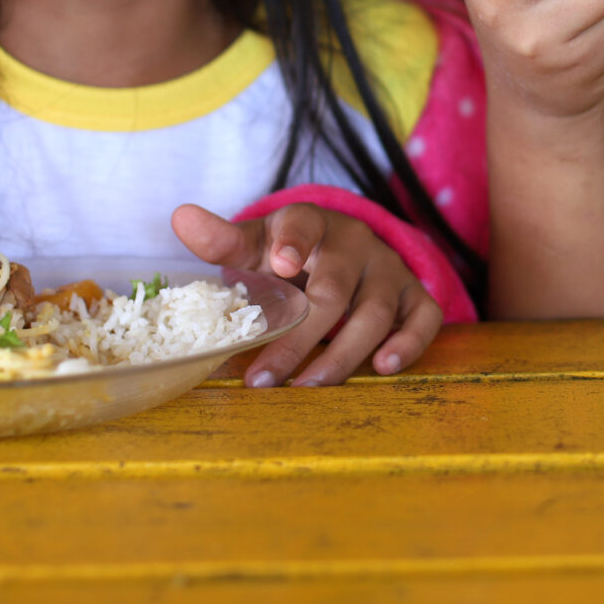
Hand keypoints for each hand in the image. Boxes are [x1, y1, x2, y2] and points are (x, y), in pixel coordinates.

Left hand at [171, 201, 442, 386]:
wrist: (343, 253)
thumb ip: (222, 239)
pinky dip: (409, 342)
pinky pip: (422, 317)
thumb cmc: (291, 255)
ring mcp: (388, 270)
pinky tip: (384, 367)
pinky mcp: (414, 295)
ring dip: (344, 352)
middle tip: (266, 376)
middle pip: (334, 289)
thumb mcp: (256, 244)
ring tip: (311, 385)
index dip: (293, 242)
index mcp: (312, 224)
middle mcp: (355, 243)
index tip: (281, 265)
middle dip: (300, 336)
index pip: (303, 223)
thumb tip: (180, 218)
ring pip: (376, 311)